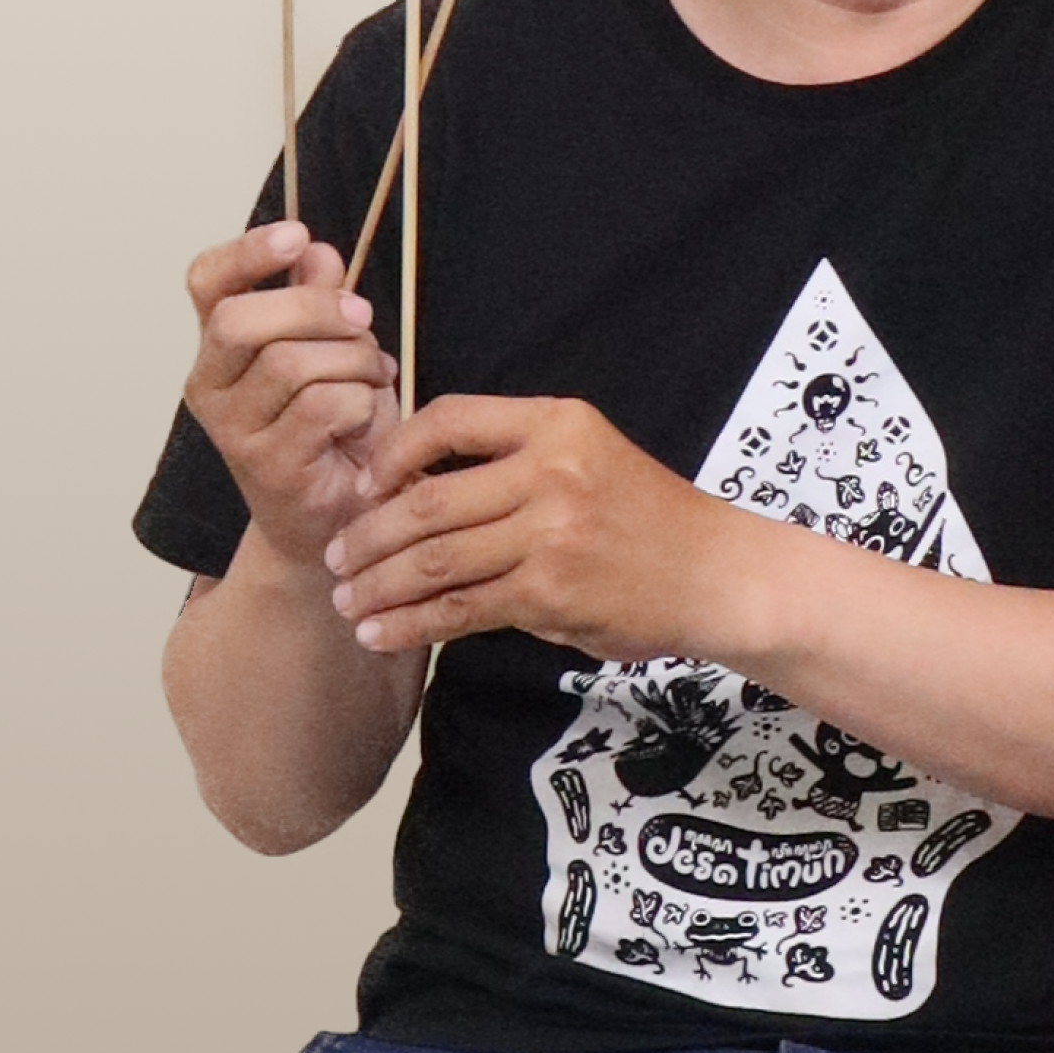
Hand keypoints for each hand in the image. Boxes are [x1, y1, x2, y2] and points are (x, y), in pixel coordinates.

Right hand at [184, 221, 398, 570]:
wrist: (334, 517)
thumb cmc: (333, 428)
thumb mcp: (332, 350)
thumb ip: (317, 300)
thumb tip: (316, 252)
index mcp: (219, 348)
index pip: (205, 284)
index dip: (246, 253)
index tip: (296, 236)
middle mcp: (210, 387)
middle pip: (242, 321)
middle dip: (315, 309)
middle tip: (363, 317)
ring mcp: (234, 432)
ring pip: (293, 364)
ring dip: (354, 361)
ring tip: (374, 377)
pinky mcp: (269, 468)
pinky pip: (323, 406)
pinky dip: (360, 402)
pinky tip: (365, 417)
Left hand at [325, 395, 762, 659]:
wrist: (718, 574)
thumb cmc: (649, 518)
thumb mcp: (592, 456)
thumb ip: (517, 464)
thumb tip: (417, 488)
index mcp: (557, 421)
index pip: (448, 419)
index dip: (392, 452)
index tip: (365, 486)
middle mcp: (551, 469)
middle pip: (427, 499)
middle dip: (367, 534)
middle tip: (335, 556)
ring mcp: (551, 532)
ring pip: (435, 558)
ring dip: (378, 584)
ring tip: (347, 601)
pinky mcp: (551, 592)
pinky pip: (460, 609)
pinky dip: (410, 624)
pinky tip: (381, 633)